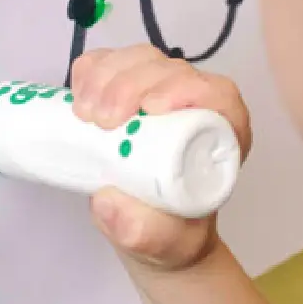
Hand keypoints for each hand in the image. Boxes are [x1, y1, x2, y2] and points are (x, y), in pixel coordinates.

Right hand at [70, 45, 251, 270]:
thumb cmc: (172, 232)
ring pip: (139, 59)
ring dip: (107, 75)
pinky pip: (110, 62)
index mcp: (224, 133)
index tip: (150, 108)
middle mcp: (196, 103)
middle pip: (169, 70)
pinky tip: (78, 94)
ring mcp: (160, 90)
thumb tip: (108, 202)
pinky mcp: (128, 88)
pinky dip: (91, 71)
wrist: (150, 227)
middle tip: (102, 119)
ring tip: (85, 112)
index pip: (216, 93)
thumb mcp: (166, 244)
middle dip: (131, 83)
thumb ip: (145, 231)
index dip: (186, 87)